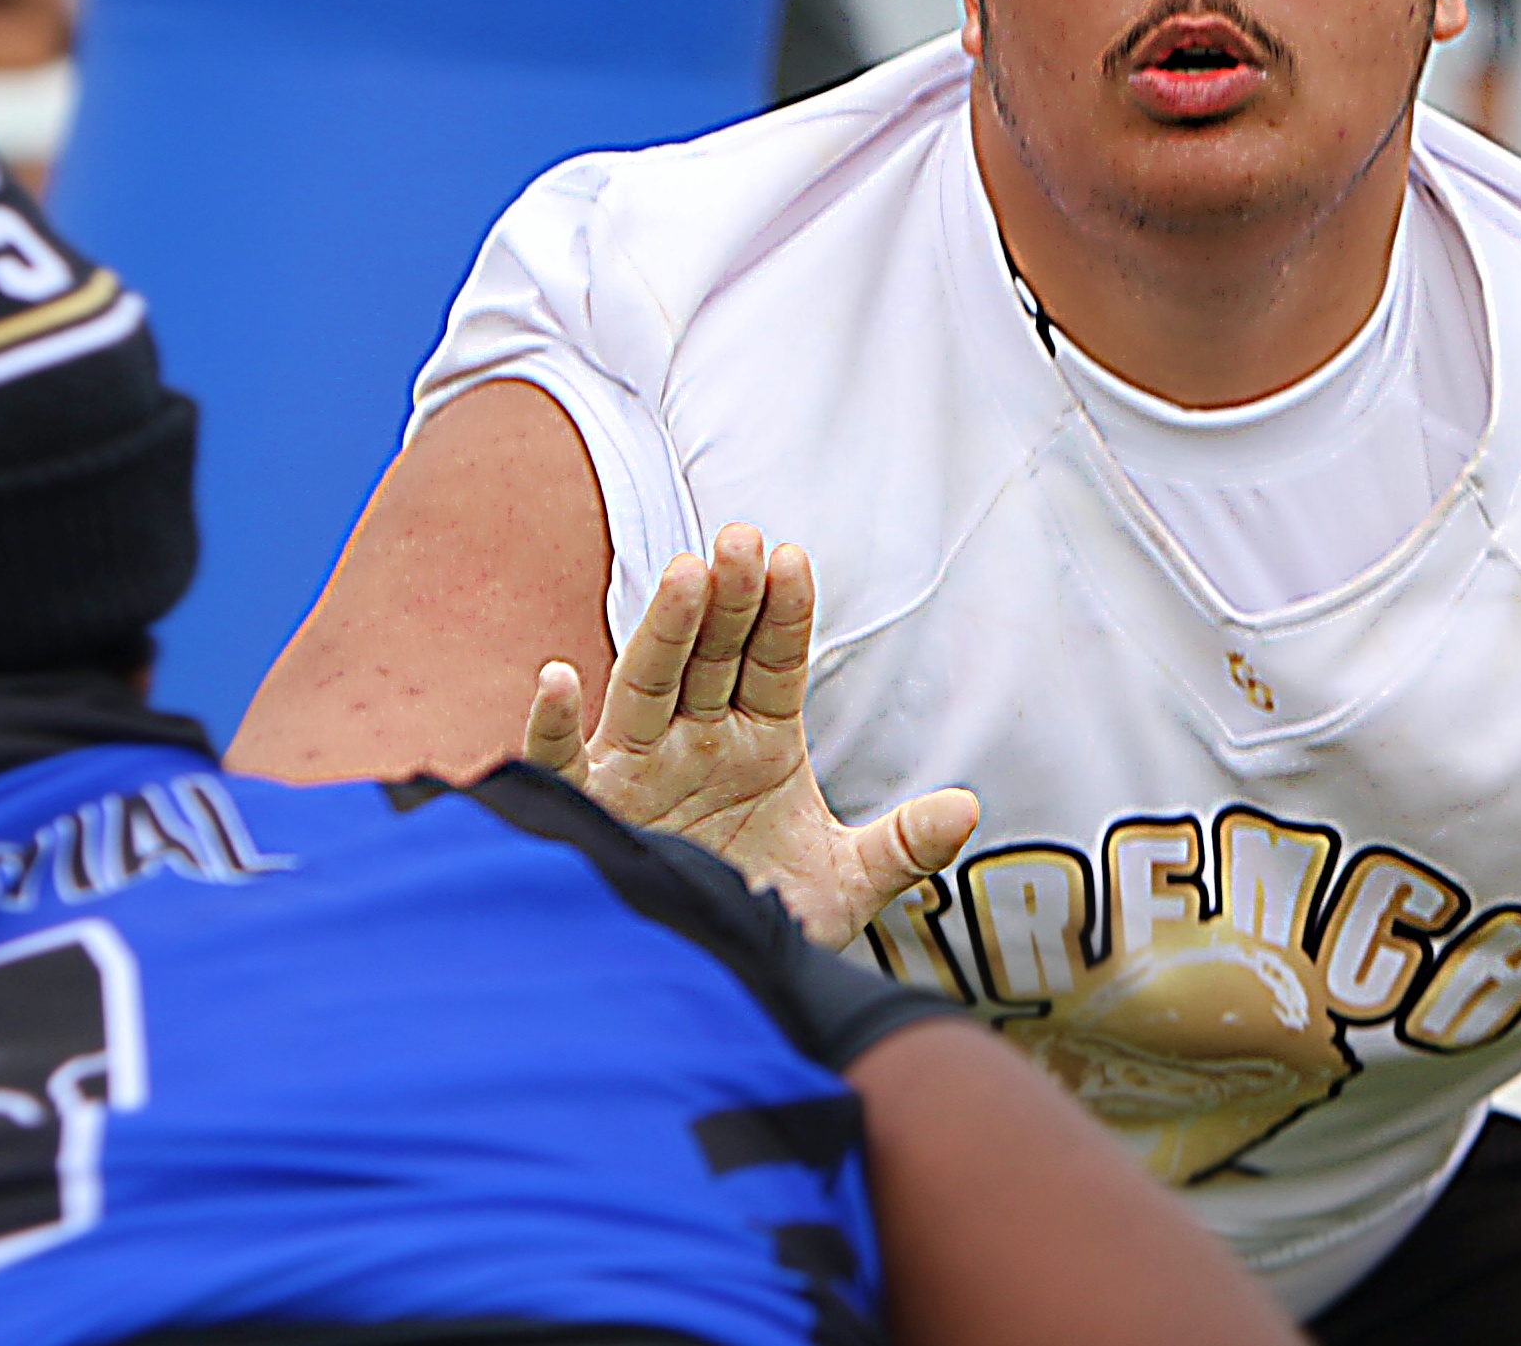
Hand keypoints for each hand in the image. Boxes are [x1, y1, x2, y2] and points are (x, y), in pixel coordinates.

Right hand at [521, 522, 979, 951]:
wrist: (708, 981)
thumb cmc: (766, 916)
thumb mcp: (844, 884)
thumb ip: (901, 845)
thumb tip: (968, 808)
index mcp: (760, 740)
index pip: (775, 662)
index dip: (784, 614)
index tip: (793, 558)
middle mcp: (696, 741)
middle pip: (712, 655)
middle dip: (728, 599)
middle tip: (741, 538)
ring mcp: (640, 769)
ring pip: (647, 686)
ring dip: (663, 631)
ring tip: (684, 574)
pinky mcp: (592, 812)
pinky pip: (562, 762)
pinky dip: (552, 724)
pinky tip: (559, 678)